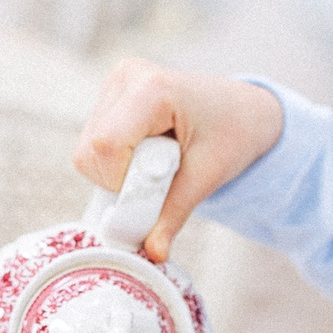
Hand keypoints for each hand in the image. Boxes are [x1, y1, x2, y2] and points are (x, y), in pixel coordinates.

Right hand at [74, 61, 282, 261]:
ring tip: (159, 163)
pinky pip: (93, 145)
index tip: (154, 192)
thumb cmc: (235, 133)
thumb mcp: (209, 176)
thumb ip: (175, 213)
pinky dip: (117, 163)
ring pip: (87, 152)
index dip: (121, 182)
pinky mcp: (110, 95)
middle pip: (90, 152)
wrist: (245, 110)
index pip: (106, 146)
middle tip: (162, 179)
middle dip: (119, 181)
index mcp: (152, 88)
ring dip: (118, 173)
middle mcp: (126, 78)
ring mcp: (115, 83)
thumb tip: (153, 254)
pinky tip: (148, 153)